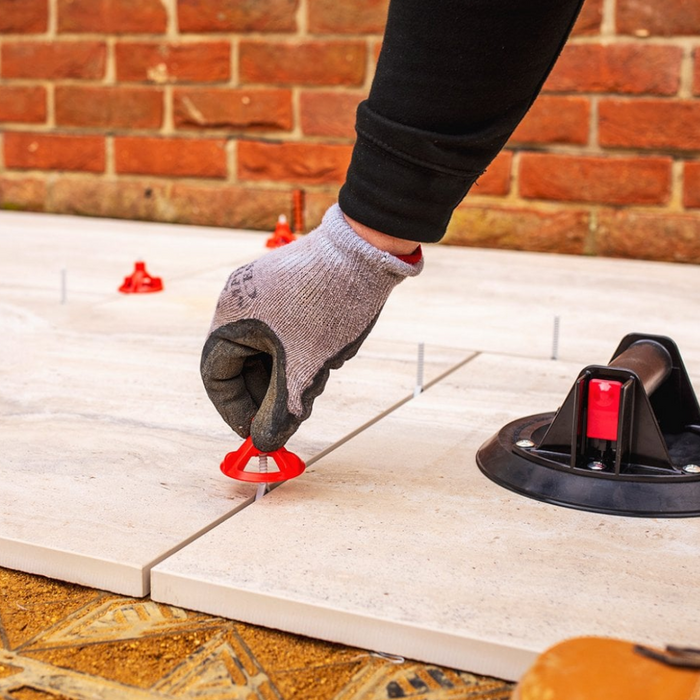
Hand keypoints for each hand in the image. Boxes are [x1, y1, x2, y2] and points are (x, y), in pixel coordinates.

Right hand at [201, 204, 422, 451]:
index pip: (215, 376)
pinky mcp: (286, 288)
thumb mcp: (304, 366)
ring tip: (316, 384)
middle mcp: (239, 301)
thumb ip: (281, 409)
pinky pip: (281, 332)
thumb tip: (266, 444)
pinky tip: (321, 360)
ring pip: (265, 350)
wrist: (367, 250)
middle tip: (292, 418)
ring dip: (285, 376)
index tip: (256, 434)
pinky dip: (295, 354)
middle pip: (241, 364)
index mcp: (230, 317)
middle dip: (267, 395)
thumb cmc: (331, 305)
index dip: (234, 410)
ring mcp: (263, 292)